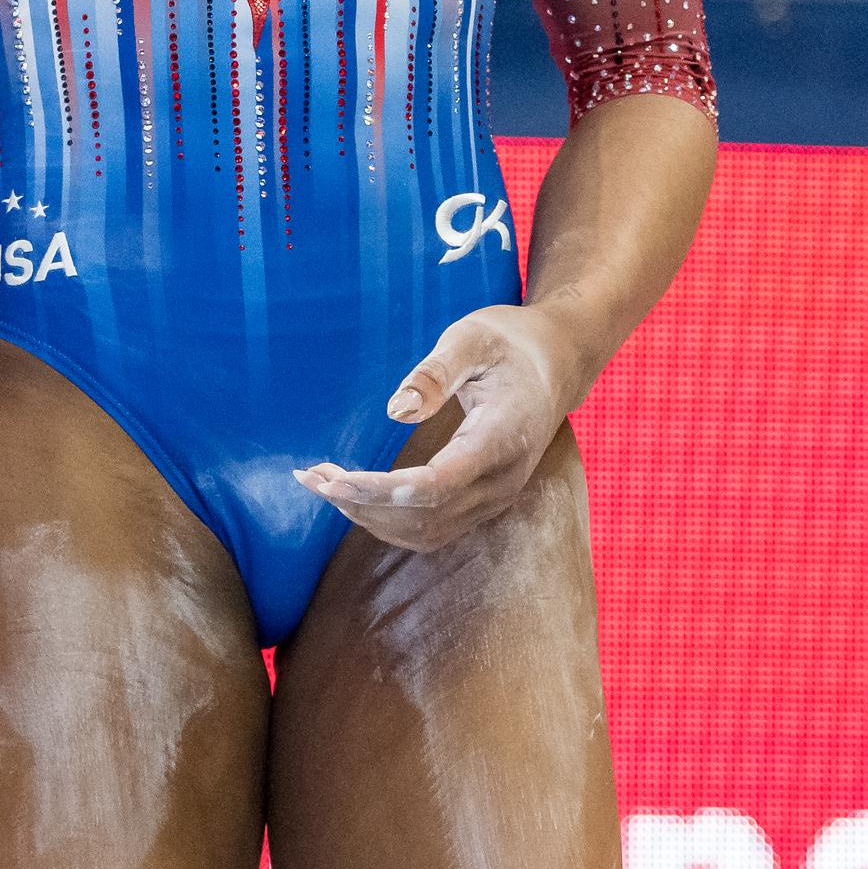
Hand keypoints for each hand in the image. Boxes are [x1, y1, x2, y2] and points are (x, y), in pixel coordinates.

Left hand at [295, 304, 572, 550]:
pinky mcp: (484, 501)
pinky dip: (390, 520)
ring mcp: (496, 498)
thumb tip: (395, 411)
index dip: (380, 491)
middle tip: (310, 477)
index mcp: (501, 438)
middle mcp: (501, 481)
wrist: (557, 364)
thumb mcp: (473, 337)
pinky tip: (357, 498)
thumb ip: (435, 373)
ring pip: (426, 530)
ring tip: (323, 485)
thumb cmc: (511, 342)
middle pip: (424, 515)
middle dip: (362, 504)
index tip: (333, 481)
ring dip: (370, 516)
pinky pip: (433, 528)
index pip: (436, 485)